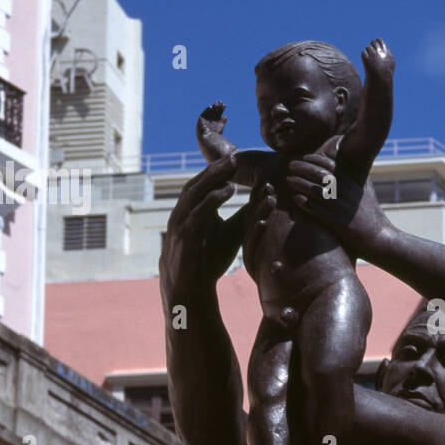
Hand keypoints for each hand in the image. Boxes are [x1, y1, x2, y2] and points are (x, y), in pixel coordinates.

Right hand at [160, 156, 239, 300]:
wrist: (191, 287)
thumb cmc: (209, 259)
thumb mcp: (231, 233)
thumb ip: (243, 215)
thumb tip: (264, 198)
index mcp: (193, 209)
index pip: (205, 183)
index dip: (219, 171)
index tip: (237, 159)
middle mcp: (184, 212)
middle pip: (199, 183)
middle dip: (216, 169)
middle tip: (234, 156)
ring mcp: (181, 223)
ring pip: (195, 194)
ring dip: (213, 179)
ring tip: (231, 169)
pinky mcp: (184, 236)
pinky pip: (197, 213)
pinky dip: (212, 200)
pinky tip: (227, 191)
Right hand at [197, 101, 226, 138]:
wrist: (209, 139)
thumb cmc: (215, 135)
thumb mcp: (220, 127)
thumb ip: (222, 122)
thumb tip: (225, 116)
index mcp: (215, 121)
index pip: (218, 113)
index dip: (221, 109)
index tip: (224, 105)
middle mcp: (210, 119)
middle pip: (214, 111)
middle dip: (217, 107)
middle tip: (220, 102)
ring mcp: (205, 119)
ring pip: (209, 111)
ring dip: (213, 107)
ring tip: (216, 103)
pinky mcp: (200, 120)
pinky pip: (203, 113)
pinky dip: (206, 110)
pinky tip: (211, 107)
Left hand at [284, 151, 390, 251]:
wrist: (379, 238)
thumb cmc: (370, 214)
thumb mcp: (366, 192)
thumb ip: (355, 178)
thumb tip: (344, 165)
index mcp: (353, 184)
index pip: (332, 166)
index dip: (316, 159)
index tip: (304, 157)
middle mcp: (347, 194)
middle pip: (321, 175)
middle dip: (303, 168)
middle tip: (290, 165)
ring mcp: (342, 209)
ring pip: (316, 191)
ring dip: (300, 184)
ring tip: (288, 180)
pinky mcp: (338, 224)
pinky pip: (318, 211)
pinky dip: (305, 203)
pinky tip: (295, 198)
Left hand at [361, 38, 394, 79]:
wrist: (380, 81)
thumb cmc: (386, 74)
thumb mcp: (391, 64)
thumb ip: (389, 55)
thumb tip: (387, 50)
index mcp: (386, 52)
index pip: (379, 41)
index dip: (377, 42)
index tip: (376, 46)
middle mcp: (380, 52)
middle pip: (373, 43)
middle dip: (372, 46)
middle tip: (371, 53)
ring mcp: (373, 55)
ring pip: (368, 47)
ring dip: (368, 52)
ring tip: (370, 60)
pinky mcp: (367, 59)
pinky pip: (363, 53)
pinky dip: (364, 56)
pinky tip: (366, 62)